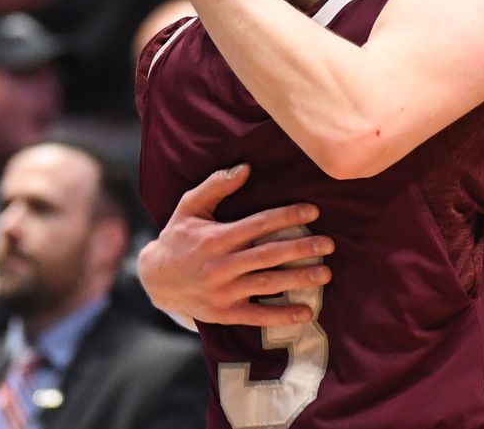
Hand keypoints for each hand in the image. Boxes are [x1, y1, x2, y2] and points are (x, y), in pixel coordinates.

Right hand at [137, 164, 334, 325]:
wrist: (154, 279)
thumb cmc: (178, 237)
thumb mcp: (190, 206)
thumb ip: (216, 185)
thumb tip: (245, 168)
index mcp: (216, 238)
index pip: (258, 224)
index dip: (287, 217)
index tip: (312, 212)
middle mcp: (221, 265)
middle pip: (269, 255)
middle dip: (302, 249)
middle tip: (329, 244)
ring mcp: (223, 291)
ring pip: (267, 284)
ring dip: (298, 279)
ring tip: (325, 274)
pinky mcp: (224, 313)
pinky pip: (257, 316)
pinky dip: (282, 315)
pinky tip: (306, 312)